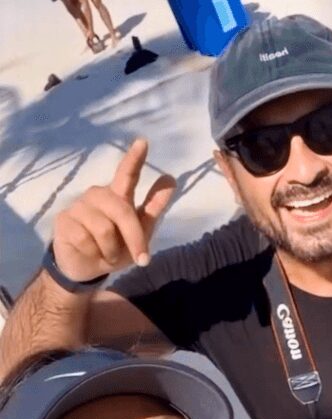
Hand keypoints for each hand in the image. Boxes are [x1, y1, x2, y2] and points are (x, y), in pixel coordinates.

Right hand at [52, 139, 175, 282]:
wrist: (87, 269)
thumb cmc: (114, 248)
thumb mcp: (140, 232)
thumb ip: (153, 208)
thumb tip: (172, 179)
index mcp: (117, 196)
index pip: (127, 174)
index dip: (134, 159)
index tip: (143, 142)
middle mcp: (97, 195)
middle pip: (122, 211)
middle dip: (134, 238)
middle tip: (141, 259)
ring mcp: (79, 206)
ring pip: (104, 229)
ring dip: (111, 250)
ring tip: (106, 253)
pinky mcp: (64, 220)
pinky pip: (86, 239)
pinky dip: (94, 253)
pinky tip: (88, 252)